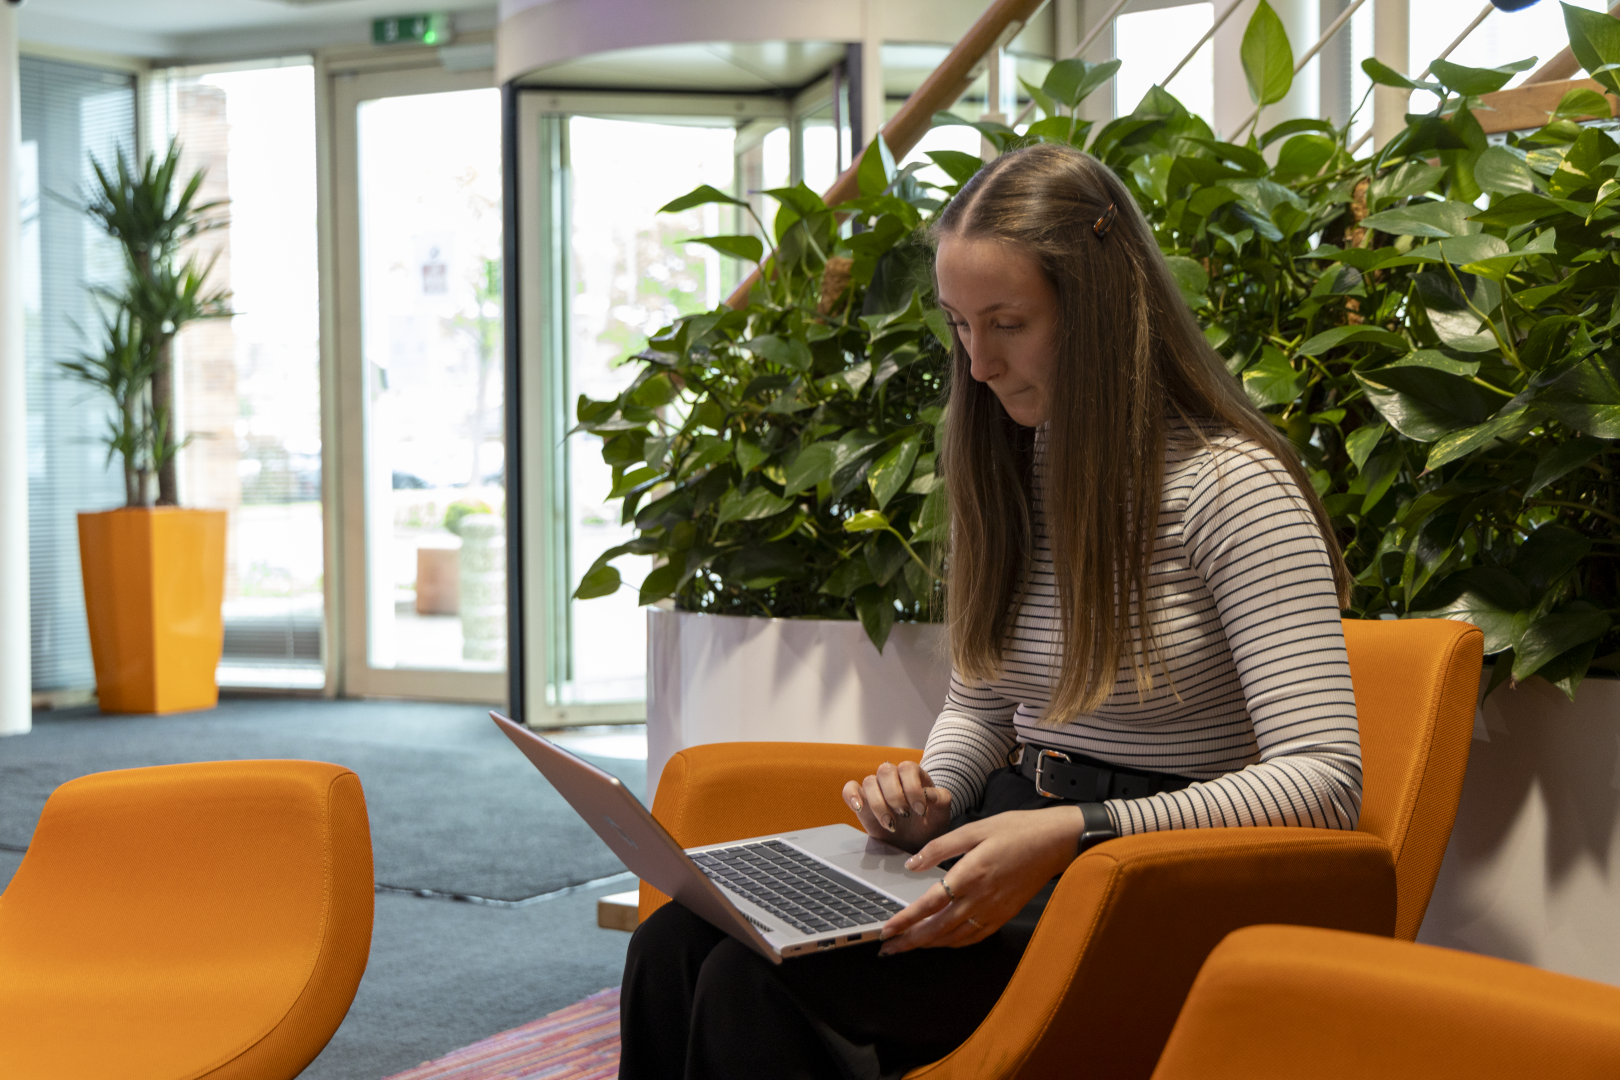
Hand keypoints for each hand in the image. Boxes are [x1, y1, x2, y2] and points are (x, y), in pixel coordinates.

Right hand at [842, 760, 952, 852]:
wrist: (914, 844)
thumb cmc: (929, 826)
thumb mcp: (941, 816)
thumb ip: (941, 800)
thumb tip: (929, 794)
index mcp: (914, 776)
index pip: (907, 768)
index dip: (912, 788)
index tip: (919, 810)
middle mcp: (893, 778)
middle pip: (885, 770)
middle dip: (894, 795)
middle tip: (904, 815)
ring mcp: (876, 789)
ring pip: (869, 781)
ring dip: (878, 804)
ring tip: (890, 824)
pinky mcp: (862, 802)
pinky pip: (850, 789)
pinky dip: (851, 795)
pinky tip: (859, 808)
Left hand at [875, 805, 1084, 954]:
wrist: (1055, 841)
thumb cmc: (1015, 830)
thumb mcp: (974, 829)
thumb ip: (939, 848)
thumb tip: (911, 864)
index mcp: (970, 874)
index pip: (929, 903)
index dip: (906, 920)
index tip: (886, 930)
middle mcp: (980, 898)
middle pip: (938, 928)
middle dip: (910, 941)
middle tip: (888, 949)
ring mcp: (994, 910)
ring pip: (955, 936)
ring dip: (929, 944)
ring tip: (908, 947)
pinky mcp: (1005, 915)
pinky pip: (975, 936)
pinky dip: (955, 943)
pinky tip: (943, 942)